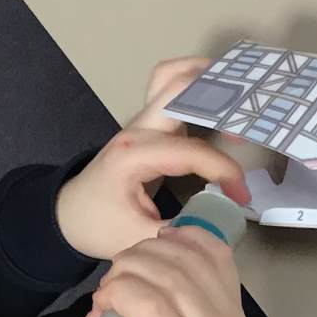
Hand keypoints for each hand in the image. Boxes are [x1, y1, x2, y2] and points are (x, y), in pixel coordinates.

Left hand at [56, 56, 251, 260]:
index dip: (224, 172)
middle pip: (179, 89)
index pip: (192, 152)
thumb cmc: (98, 225)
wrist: (68, 214)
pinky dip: (196, 86)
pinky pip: (171, 90)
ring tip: (239, 99)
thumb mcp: (137, 239)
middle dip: (220, 103)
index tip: (241, 196)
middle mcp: (137, 129)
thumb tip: (220, 227)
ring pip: (171, 77)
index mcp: (133, 156)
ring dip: (206, 80)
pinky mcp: (148, 123)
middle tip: (248, 130)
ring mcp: (142, 121)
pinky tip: (222, 99)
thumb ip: (179, 232)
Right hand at [78, 227, 271, 316]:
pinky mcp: (241, 307)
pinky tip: (167, 242)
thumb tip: (97, 307)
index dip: (116, 289)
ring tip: (134, 264)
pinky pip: (220, 256)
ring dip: (154, 248)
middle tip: (113, 280)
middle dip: (129, 264)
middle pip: (170, 276)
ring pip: (194, 259)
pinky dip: (192, 238)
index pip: (148, 305)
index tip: (102, 299)